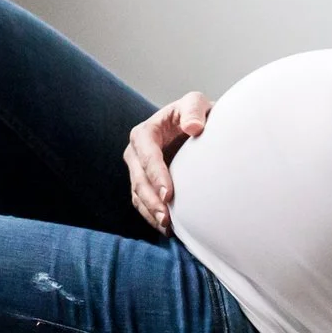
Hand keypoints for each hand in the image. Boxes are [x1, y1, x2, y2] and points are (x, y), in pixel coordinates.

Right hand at [123, 92, 211, 233]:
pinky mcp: (144, 184)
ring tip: (167, 227)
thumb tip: (193, 127)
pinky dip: (152, 217)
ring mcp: (138, 170)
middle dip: (151, 200)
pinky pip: (143, 203)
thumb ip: (194, 110)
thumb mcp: (196, 103)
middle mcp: (136, 152)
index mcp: (145, 132)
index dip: (155, 175)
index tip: (168, 194)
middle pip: (138, 179)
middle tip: (166, 218)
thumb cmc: (194, 114)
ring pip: (138, 195)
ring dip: (150, 212)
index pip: (147, 155)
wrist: (194, 126)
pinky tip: (167, 229)